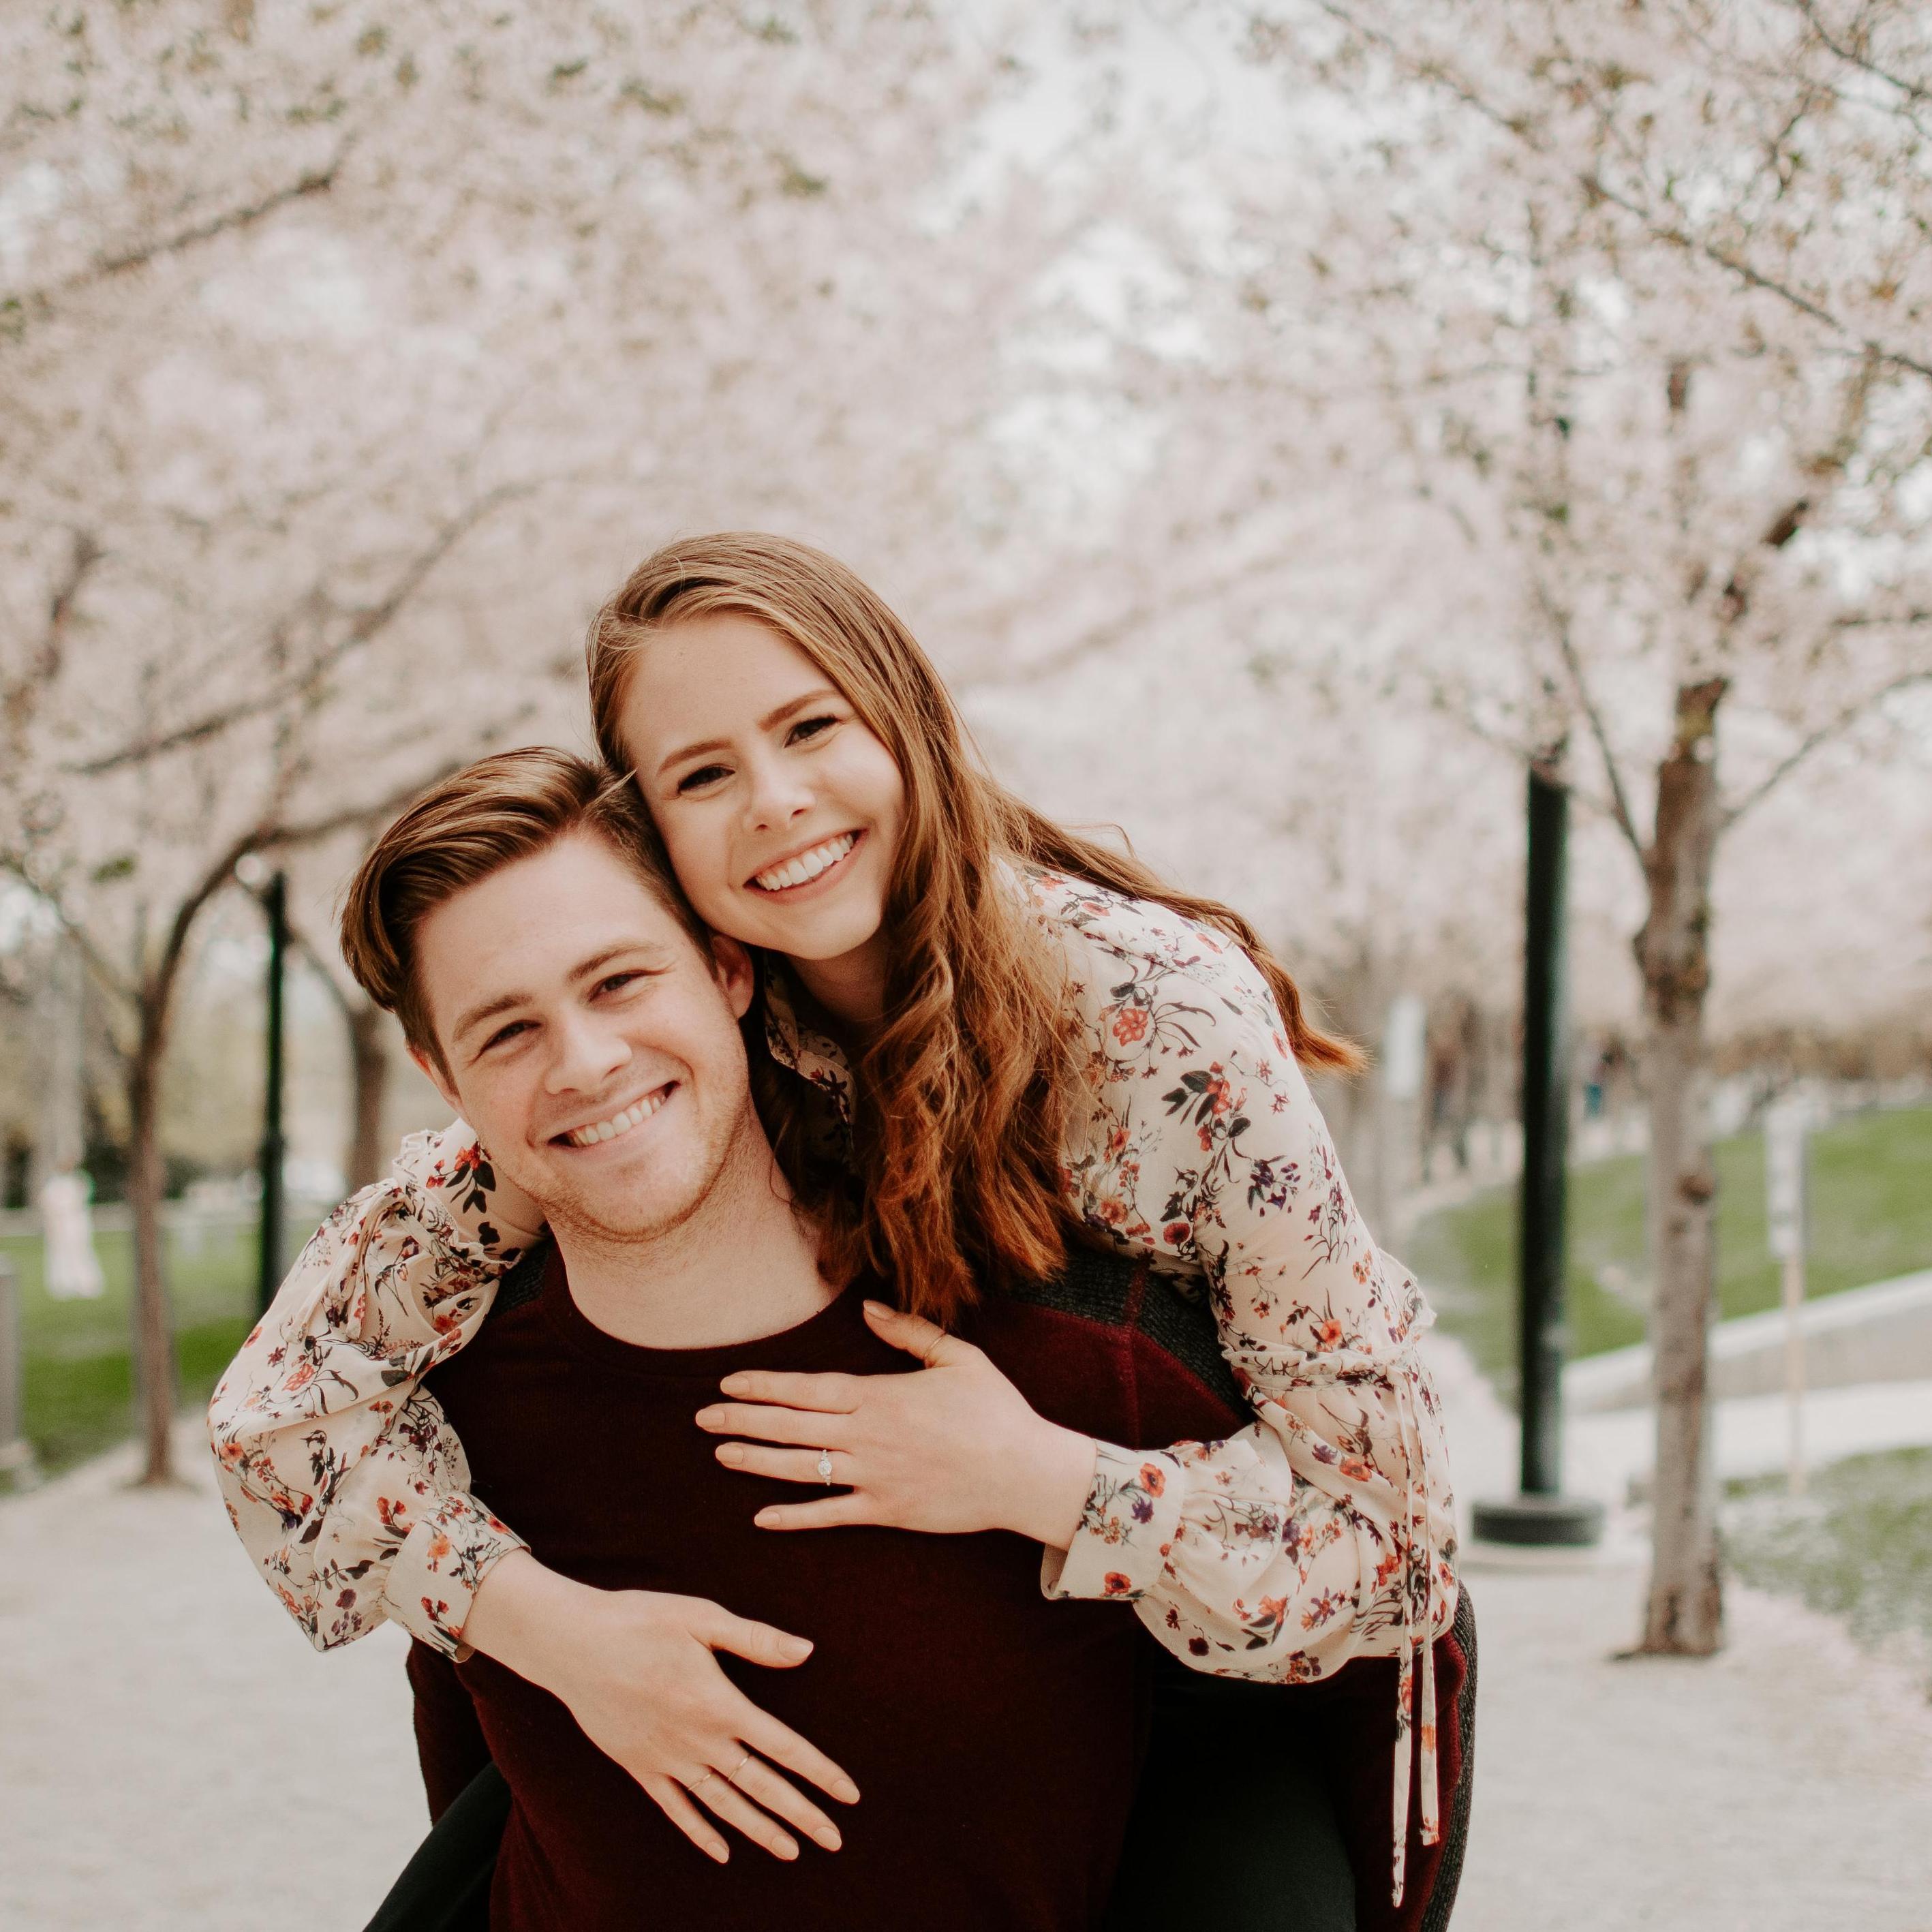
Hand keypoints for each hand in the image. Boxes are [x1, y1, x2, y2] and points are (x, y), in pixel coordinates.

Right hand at [461, 1552, 858, 1863]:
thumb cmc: (640, 1621)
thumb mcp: (702, 1618)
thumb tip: (807, 1651)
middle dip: (801, 1815)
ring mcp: (668, 1760)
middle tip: (835, 1841)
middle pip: (761, 1787)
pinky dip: (701, 1833)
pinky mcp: (640, 1767)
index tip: (849, 1795)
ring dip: (760, 1831)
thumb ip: (756, 1639)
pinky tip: (722, 1852)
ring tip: (792, 1851)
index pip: (784, 1747)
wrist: (572, 1644)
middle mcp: (699, 1741)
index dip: (820, 1772)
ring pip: (724, 1806)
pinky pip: (676, 1810)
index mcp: (720, 1704)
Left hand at [695, 1300, 1097, 1547]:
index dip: (764, 1386)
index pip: (807, 1389)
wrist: (1025, 1472)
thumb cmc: (996, 1410)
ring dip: (756, 1462)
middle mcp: (868, 1436)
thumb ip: (910, 1331)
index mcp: (880, 1395)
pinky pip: (830, 1514)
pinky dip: (794, 1517)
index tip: (729, 1384)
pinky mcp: (886, 1511)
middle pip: (792, 1427)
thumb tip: (869, 1307)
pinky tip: (761, 1517)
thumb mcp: (958, 1356)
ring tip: (721, 1454)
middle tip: (702, 1419)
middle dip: (743, 1421)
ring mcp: (874, 1477)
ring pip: (801, 1469)